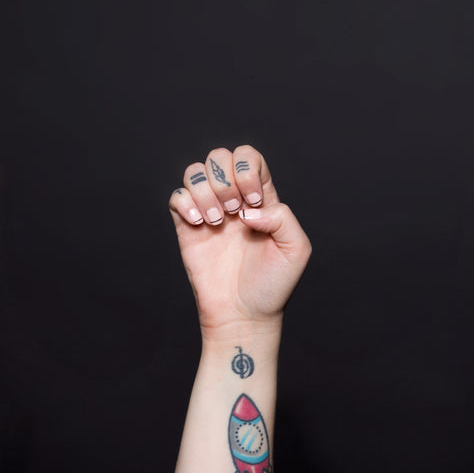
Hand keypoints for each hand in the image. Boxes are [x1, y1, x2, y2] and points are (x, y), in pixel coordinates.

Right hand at [168, 146, 310, 339]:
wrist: (243, 315)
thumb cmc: (273, 285)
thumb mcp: (296, 249)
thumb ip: (283, 218)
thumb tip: (247, 209)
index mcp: (261, 199)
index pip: (249, 158)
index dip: (247, 169)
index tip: (252, 202)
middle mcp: (233, 200)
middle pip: (219, 157)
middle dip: (225, 179)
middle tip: (233, 212)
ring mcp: (208, 212)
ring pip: (195, 172)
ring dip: (205, 190)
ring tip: (215, 221)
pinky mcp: (187, 229)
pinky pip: (176, 196)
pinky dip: (185, 202)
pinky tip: (198, 224)